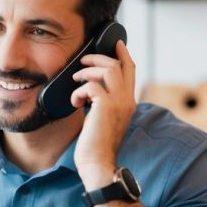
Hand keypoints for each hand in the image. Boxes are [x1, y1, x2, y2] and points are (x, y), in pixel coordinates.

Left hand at [70, 40, 136, 188]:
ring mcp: (118, 103)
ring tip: (76, 81)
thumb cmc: (96, 146)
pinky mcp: (105, 107)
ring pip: (107, 70)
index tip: (116, 43)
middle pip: (118, 65)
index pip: (131, 71)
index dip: (123, 54)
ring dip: (87, 72)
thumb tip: (92, 90)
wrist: (98, 163)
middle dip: (98, 58)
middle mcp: (127, 100)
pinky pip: (91, 86)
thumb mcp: (104, 120)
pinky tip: (75, 102)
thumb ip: (103, 104)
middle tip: (83, 62)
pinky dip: (79, 91)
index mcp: (128, 103)